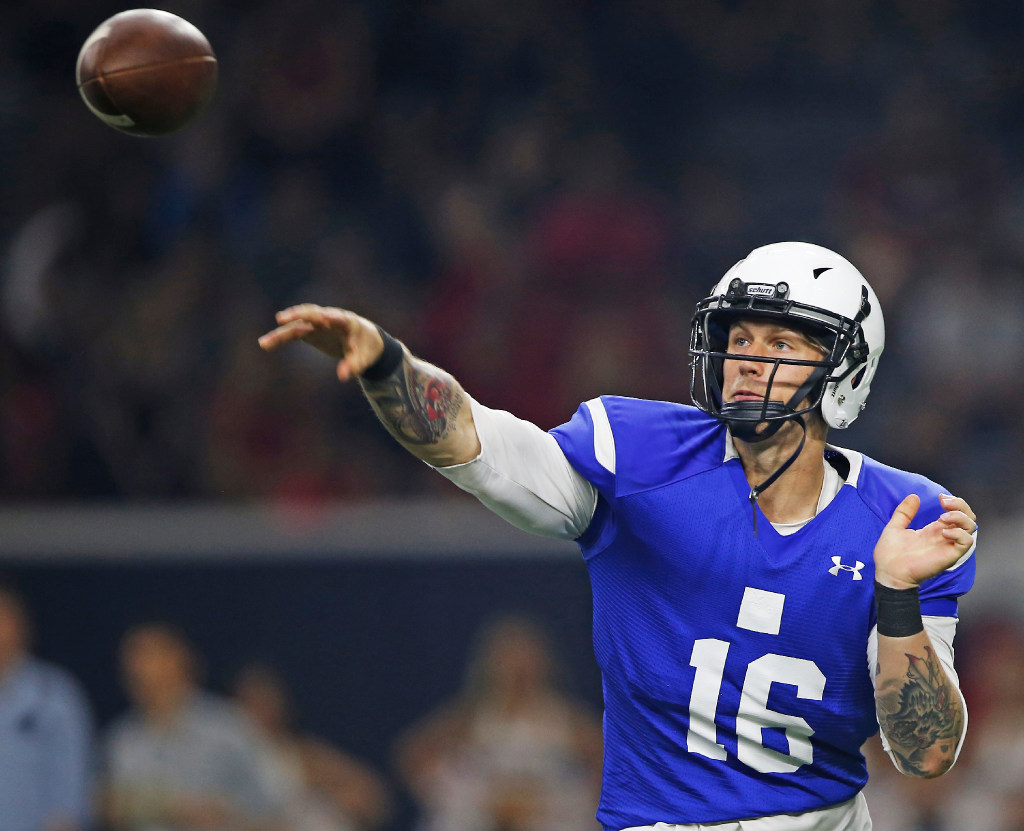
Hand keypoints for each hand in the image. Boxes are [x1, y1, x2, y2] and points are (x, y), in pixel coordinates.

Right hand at [258, 304, 385, 380]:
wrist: (363, 341)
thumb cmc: (366, 347)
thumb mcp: (364, 358)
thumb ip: (355, 365)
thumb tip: (343, 377)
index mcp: (347, 321)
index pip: (338, 317)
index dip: (331, 317)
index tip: (323, 318)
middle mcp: (329, 318)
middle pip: (311, 314)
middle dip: (297, 315)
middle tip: (281, 319)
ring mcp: (317, 324)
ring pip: (297, 325)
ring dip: (281, 332)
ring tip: (264, 344)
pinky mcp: (310, 331)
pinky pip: (292, 333)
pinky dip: (280, 338)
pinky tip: (265, 344)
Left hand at [873, 494, 976, 589]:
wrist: (888, 572)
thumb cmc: (890, 554)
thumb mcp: (895, 527)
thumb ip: (904, 512)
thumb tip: (914, 496)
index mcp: (934, 530)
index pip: (956, 513)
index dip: (954, 503)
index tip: (940, 498)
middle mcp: (944, 537)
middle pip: (968, 518)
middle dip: (961, 506)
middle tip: (944, 503)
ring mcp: (948, 546)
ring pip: (971, 528)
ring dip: (960, 517)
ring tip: (942, 517)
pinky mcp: (949, 555)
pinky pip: (966, 542)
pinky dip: (959, 533)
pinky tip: (943, 532)